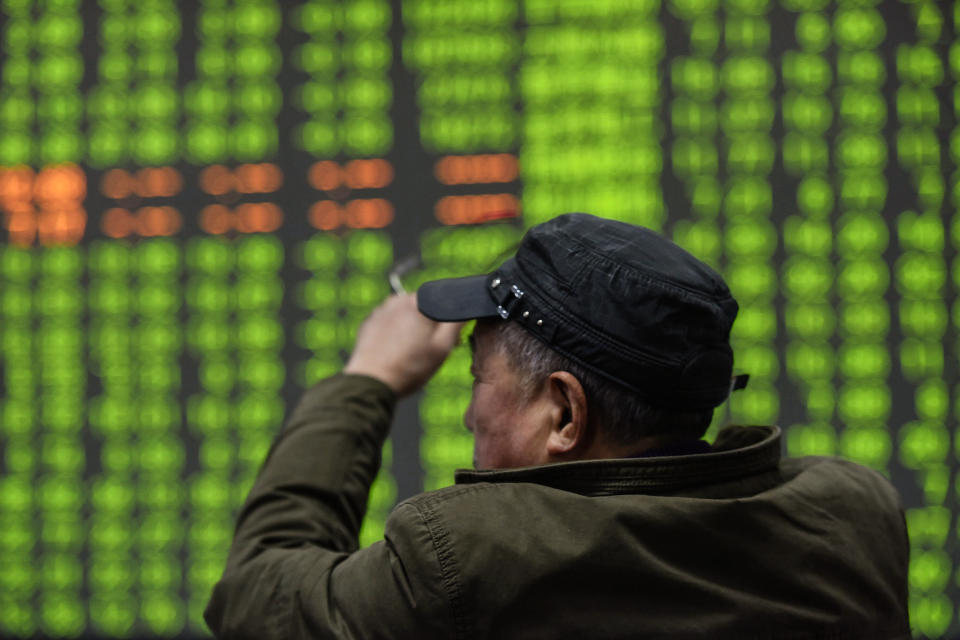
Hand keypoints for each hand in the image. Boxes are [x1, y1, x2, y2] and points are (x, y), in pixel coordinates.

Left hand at [344, 294, 463, 396]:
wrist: (372, 382)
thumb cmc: (410, 367)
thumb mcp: (442, 347)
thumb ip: (456, 323)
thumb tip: (464, 310)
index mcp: (418, 302)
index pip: (443, 301)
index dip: (448, 321)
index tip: (449, 339)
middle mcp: (397, 300)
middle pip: (423, 308)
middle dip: (429, 324)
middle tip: (430, 349)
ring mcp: (380, 311)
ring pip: (405, 315)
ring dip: (412, 328)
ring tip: (411, 353)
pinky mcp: (369, 323)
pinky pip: (389, 323)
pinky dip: (395, 333)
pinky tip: (396, 351)